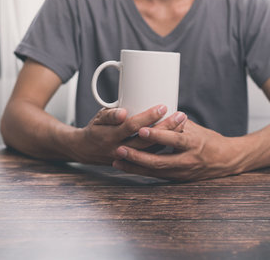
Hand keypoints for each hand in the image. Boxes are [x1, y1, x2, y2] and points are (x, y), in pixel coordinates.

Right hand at [67, 105, 186, 165]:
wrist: (87, 151)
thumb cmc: (95, 130)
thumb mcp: (98, 119)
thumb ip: (110, 115)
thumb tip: (123, 113)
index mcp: (110, 136)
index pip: (132, 126)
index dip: (148, 117)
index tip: (162, 107)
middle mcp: (120, 149)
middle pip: (147, 139)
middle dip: (165, 127)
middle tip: (180, 115)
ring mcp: (128, 158)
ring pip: (152, 150)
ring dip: (168, 137)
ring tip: (182, 123)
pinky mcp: (134, 162)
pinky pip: (152, 155)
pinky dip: (164, 145)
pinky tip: (176, 135)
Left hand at [113, 120, 244, 180]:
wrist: (226, 161)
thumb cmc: (209, 140)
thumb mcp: (196, 128)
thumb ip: (176, 124)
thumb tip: (156, 113)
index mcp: (194, 144)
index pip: (174, 139)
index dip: (158, 135)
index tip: (142, 129)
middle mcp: (188, 161)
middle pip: (159, 161)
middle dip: (138, 157)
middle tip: (120, 149)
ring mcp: (182, 173)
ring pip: (155, 172)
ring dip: (135, 167)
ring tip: (117, 161)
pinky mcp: (178, 179)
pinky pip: (156, 176)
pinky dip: (141, 172)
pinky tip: (127, 167)